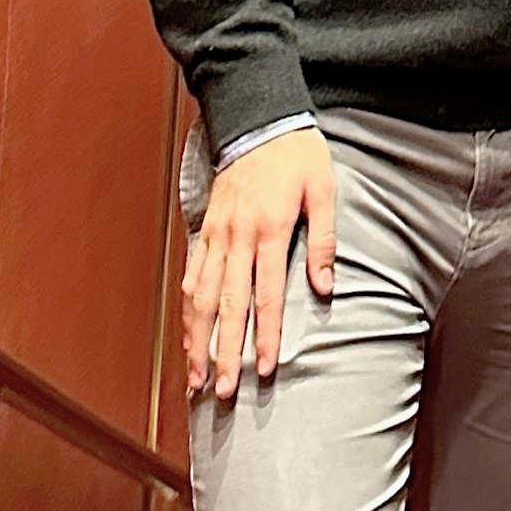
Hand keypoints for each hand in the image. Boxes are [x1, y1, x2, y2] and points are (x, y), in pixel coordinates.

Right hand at [184, 127, 335, 400]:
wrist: (258, 119)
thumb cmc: (297, 154)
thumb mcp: (323, 191)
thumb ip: (322, 240)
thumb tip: (324, 287)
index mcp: (268, 230)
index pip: (265, 296)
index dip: (264, 336)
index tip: (263, 369)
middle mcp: (236, 236)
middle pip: (227, 306)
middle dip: (223, 352)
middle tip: (220, 391)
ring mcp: (216, 234)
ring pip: (200, 295)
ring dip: (196, 339)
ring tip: (194, 375)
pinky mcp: (206, 228)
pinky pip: (192, 273)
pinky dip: (187, 306)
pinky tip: (186, 332)